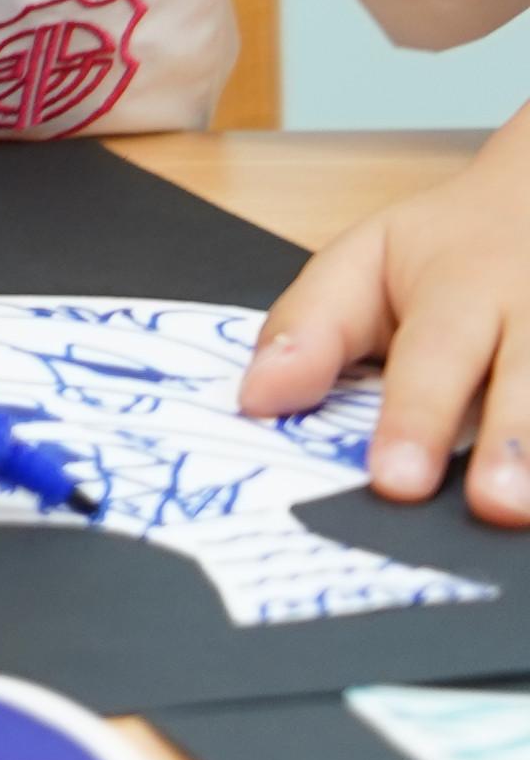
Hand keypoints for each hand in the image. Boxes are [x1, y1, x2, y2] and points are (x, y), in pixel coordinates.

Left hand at [245, 112, 529, 516]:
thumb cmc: (447, 249)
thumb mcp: (364, 261)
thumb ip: (309, 328)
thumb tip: (256, 400)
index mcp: (465, 288)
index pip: (434, 356)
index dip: (415, 417)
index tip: (395, 479)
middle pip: (529, 379)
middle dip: (514, 442)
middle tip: (494, 506)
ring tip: (529, 510)